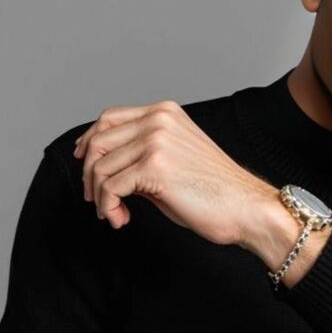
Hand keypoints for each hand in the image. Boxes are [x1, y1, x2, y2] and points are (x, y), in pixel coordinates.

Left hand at [72, 100, 276, 244]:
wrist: (247, 208)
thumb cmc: (217, 192)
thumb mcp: (175, 161)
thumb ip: (142, 156)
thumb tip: (107, 169)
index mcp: (165, 113)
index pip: (109, 118)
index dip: (89, 142)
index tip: (84, 164)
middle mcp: (158, 121)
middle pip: (98, 141)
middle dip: (89, 175)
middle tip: (97, 201)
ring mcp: (155, 142)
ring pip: (100, 167)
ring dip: (100, 198)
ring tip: (116, 214)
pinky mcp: (154, 168)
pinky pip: (111, 188)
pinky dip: (108, 208)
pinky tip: (121, 219)